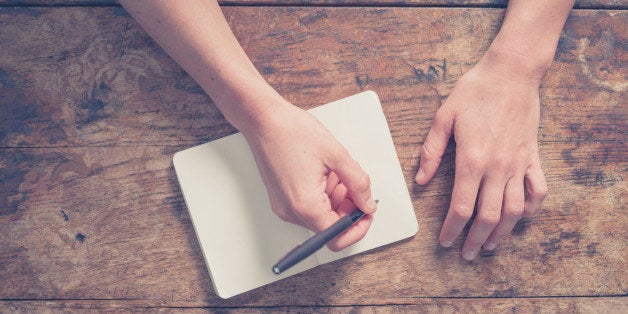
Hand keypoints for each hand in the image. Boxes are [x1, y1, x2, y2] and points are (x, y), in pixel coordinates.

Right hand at [241, 100, 376, 251]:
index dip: (358, 226)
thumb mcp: (337, 155)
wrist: (263, 120)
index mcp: (306, 205)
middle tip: (354, 184)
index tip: (366, 212)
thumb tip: (368, 203)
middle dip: (348, 208)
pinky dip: (323, 194)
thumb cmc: (291, 132)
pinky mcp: (282, 199)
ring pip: (320, 216)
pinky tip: (324, 173)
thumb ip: (358, 183)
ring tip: (336, 172)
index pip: (337, 237)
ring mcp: (284, 206)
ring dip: (336, 199)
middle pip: (329, 227)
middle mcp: (291, 211)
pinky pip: (308, 206)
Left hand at [416, 55, 547, 259]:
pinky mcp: (532, 157)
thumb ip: (431, 151)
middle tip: (466, 254)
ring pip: (514, 210)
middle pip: (488, 216)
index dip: (452, 229)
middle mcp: (497, 167)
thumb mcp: (443, 117)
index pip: (461, 206)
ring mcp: (518, 164)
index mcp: (472, 159)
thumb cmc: (474, 92)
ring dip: (502, 232)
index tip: (445, 242)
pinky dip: (531, 209)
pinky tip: (521, 218)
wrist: (511, 73)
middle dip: (475, 239)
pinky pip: (538, 191)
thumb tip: (420, 180)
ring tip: (490, 246)